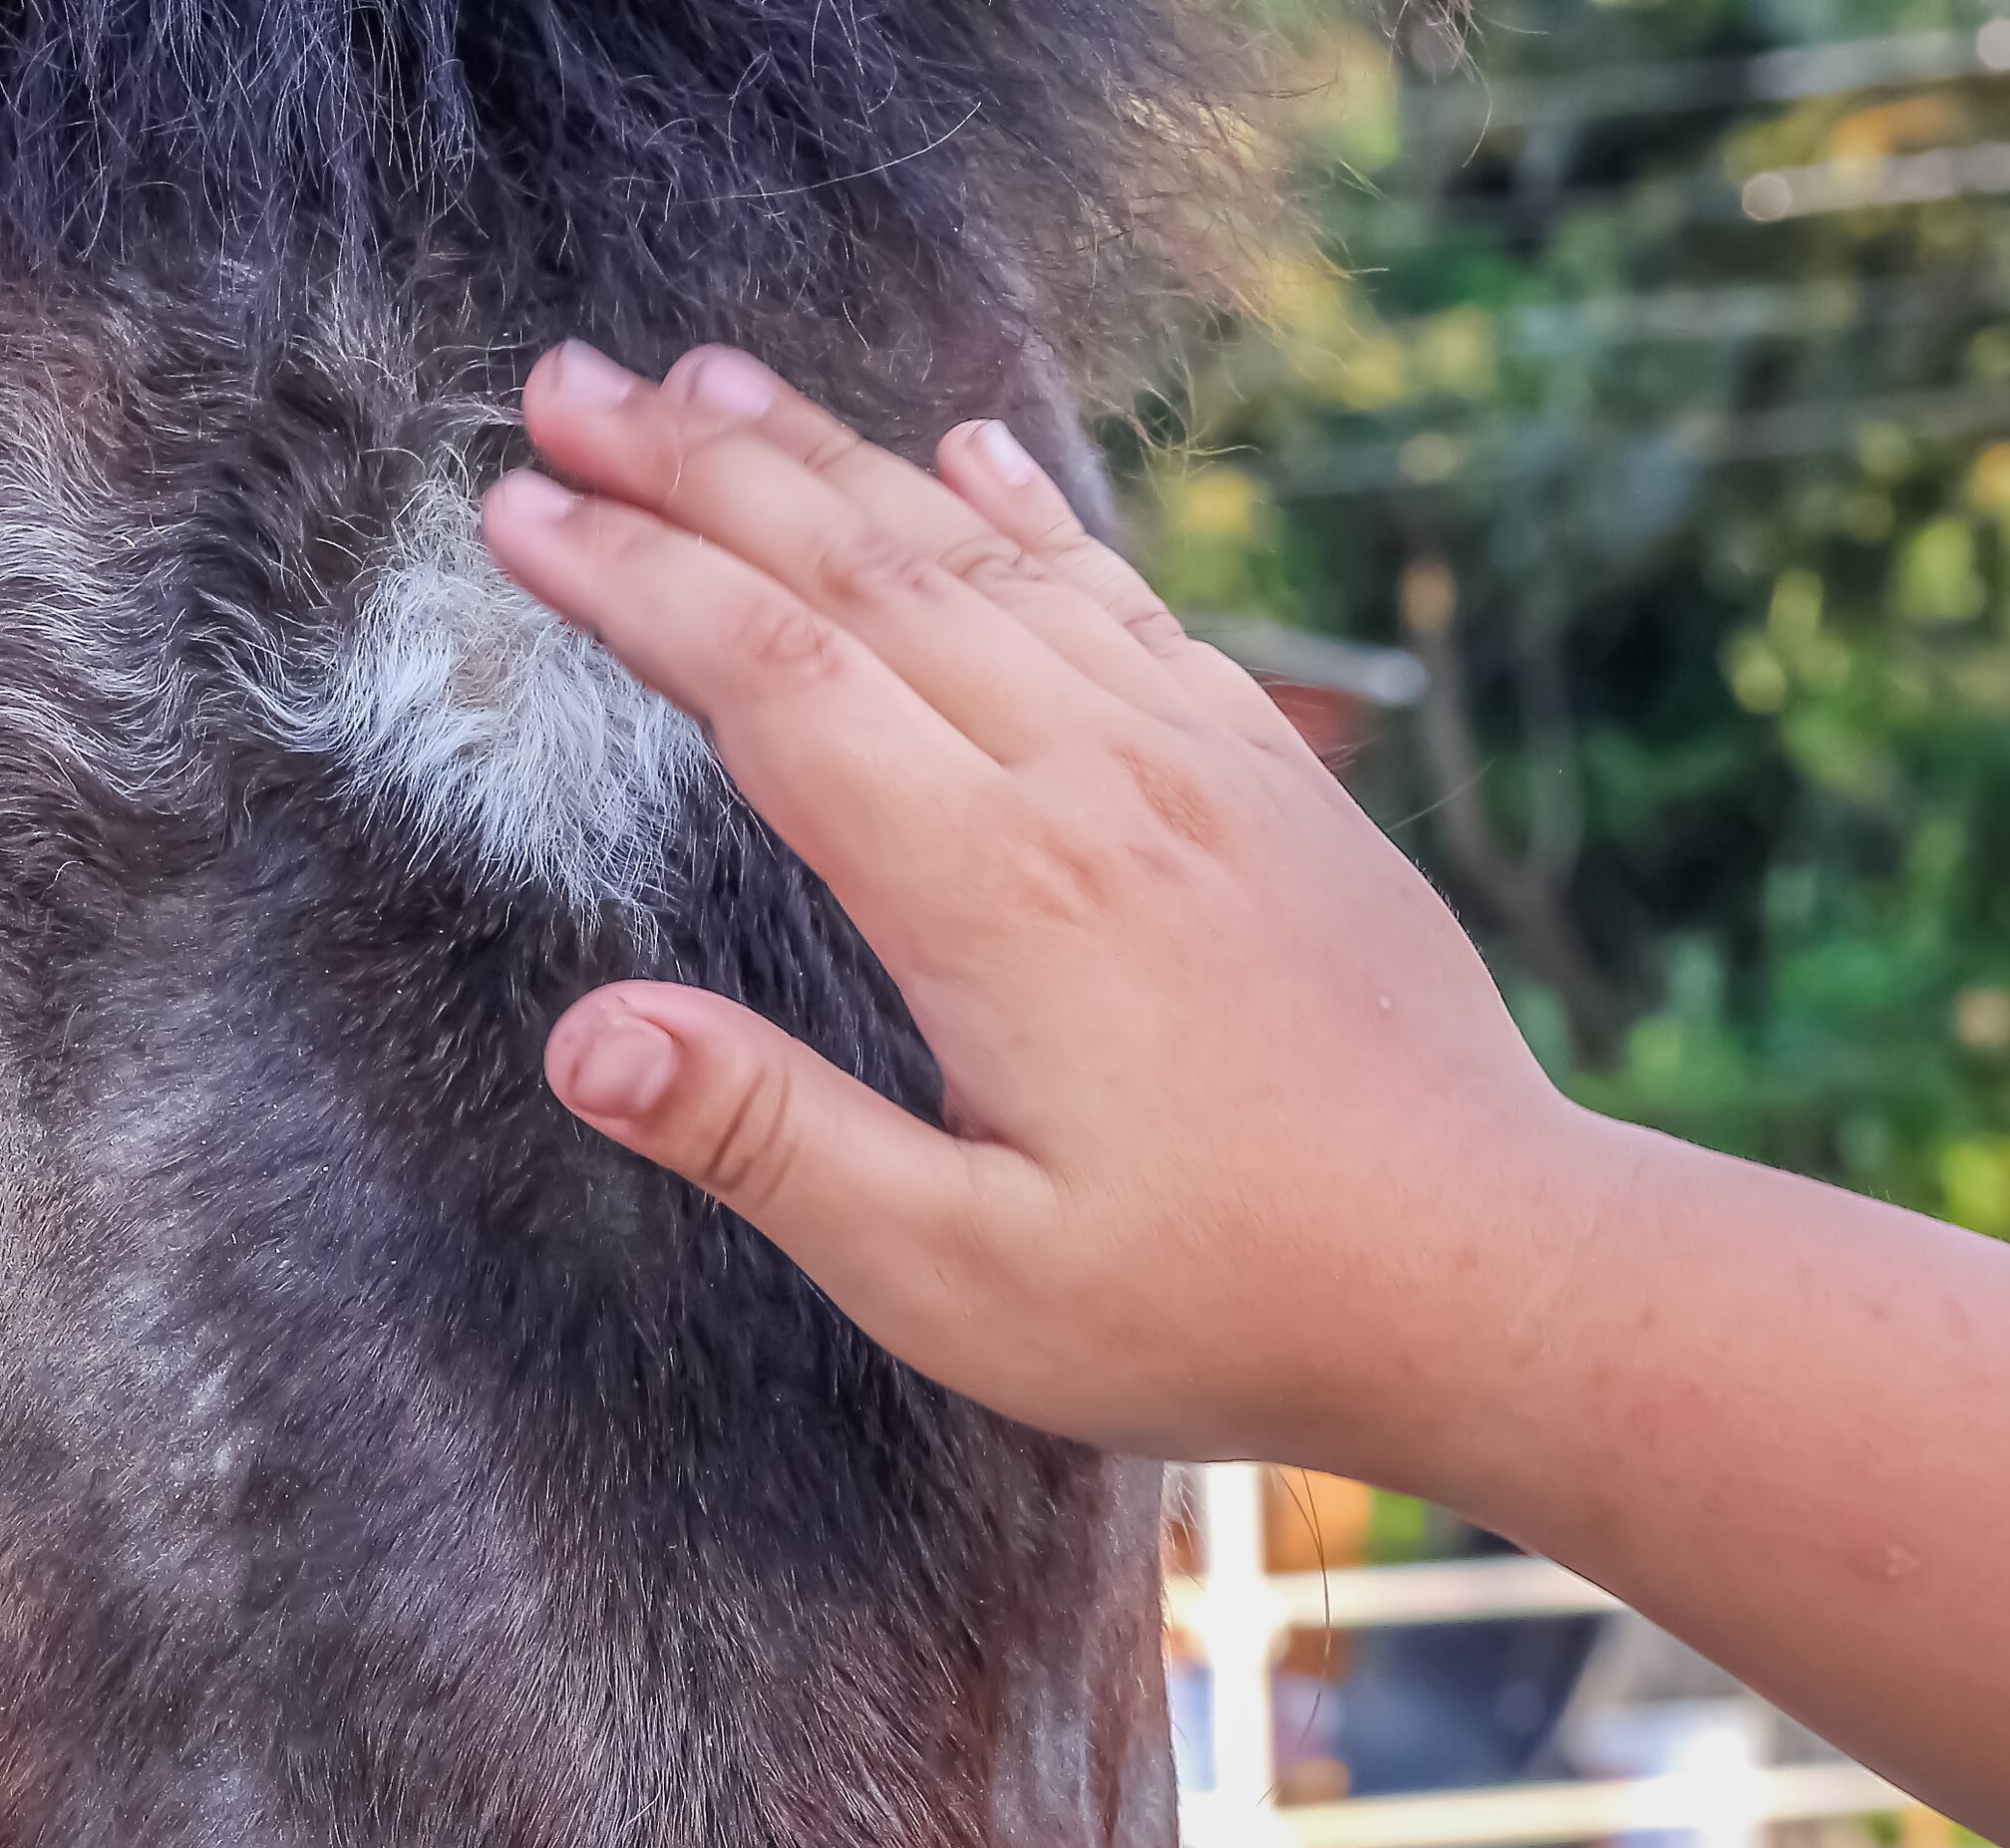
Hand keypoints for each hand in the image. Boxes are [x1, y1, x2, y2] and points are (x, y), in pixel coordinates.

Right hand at [475, 341, 1607, 1473]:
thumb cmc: (1224, 1303)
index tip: (514, 510)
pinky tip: (970, 453)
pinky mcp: (1272, 778)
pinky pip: (1125, 596)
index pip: (768, 681)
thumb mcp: (963, 1278)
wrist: (1495, 1271)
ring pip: (983, 558)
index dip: (631, 581)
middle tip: (562, 386)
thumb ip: (773, 1143)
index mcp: (993, 893)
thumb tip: (586, 1040)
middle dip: (697, 467)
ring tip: (713, 381)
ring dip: (838, 457)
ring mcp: (1197, 761)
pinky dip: (1027, 512)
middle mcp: (1094, 783)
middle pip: (860, 571)